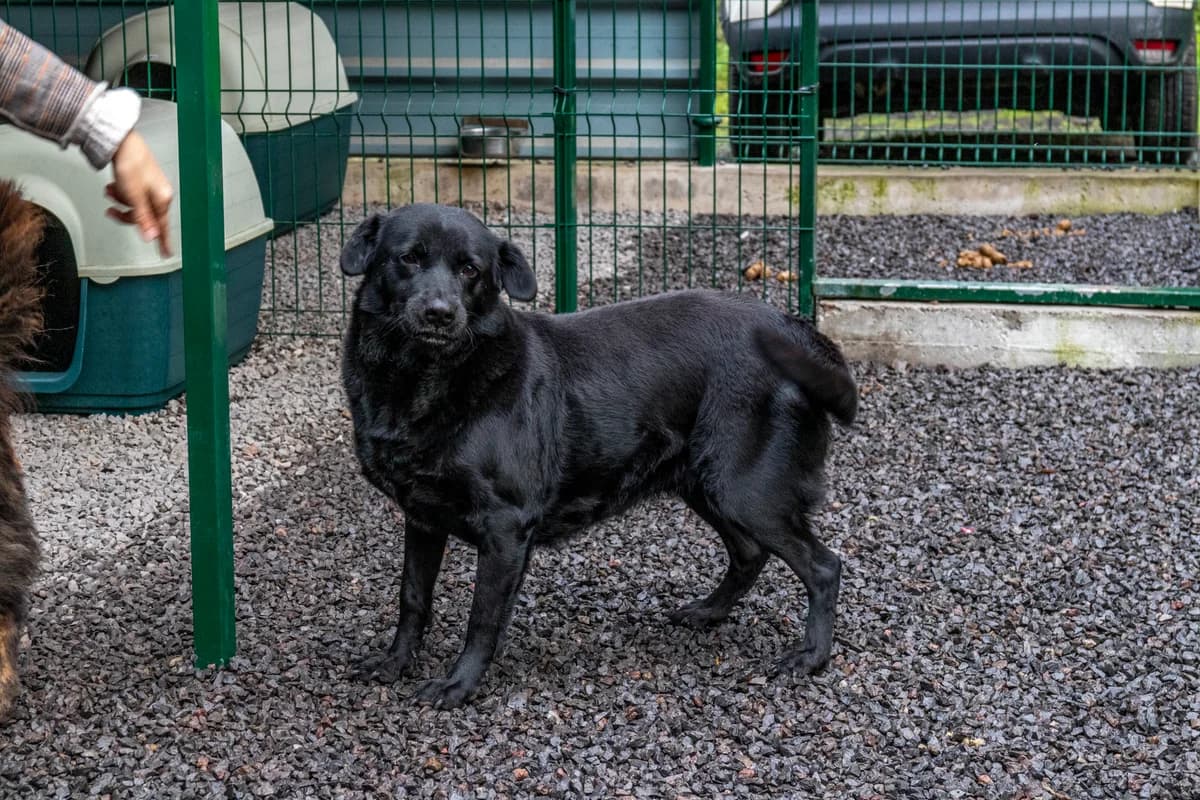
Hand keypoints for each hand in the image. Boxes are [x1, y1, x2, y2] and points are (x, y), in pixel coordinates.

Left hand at [105, 131, 173, 256]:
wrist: (121, 142)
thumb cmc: (131, 163)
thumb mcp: (134, 196)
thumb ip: (142, 219)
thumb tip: (151, 237)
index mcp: (163, 198)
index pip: (163, 226)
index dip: (163, 241)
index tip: (166, 253)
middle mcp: (160, 194)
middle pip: (145, 217)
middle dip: (127, 214)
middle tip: (113, 212)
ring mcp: (151, 187)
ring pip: (136, 206)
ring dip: (121, 202)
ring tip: (111, 192)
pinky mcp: (142, 181)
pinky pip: (132, 196)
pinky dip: (122, 193)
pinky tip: (114, 186)